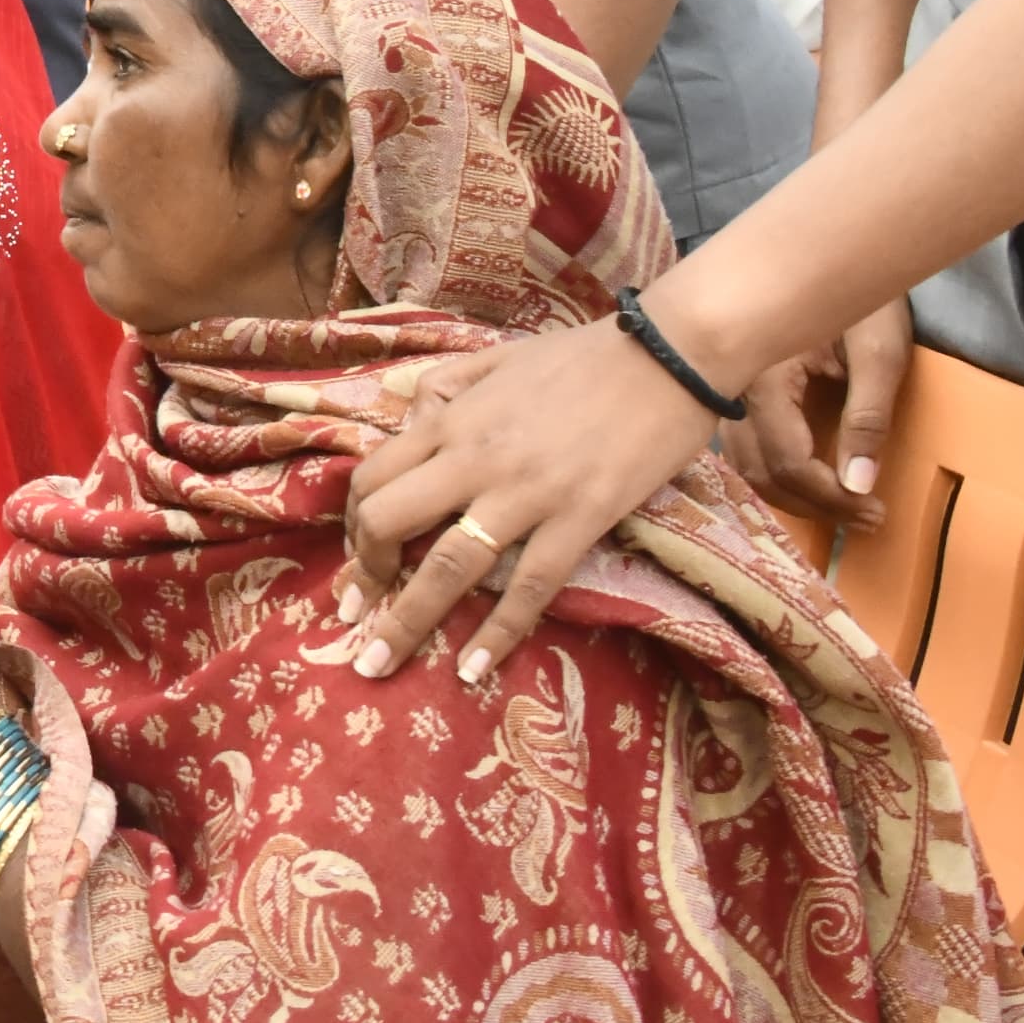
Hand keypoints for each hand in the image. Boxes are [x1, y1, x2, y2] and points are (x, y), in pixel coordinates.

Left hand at [343, 317, 717, 687]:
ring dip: (406, 621)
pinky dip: (498, 632)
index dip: (354, 526)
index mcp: (451, 418)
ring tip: (379, 664)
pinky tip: (474, 668)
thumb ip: (446, 387)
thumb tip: (409, 420)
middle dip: (365, 576)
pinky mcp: (581, 518)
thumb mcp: (496, 357)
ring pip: (447, 566)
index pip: (372, 477)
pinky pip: (529, 586)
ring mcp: (526, 492)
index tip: (358, 561)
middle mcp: (474, 458)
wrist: (669, 354)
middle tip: (357, 615)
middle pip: (389, 522)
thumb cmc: (585, 355)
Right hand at [722, 295, 908, 527]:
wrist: (833, 246)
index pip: (787, 461)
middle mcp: (734, 385)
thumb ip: (868, 420)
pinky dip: (774, 471)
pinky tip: (808, 477)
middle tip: (865, 518)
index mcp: (764, 376)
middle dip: (812, 504)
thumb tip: (859, 485)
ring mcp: (730, 385)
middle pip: (759, 471)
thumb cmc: (862, 294)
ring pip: (744, 463)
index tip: (875, 509)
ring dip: (791, 494)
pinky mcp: (737, 384)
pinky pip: (744, 444)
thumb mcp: (878, 353)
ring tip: (841, 505)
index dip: (831, 497)